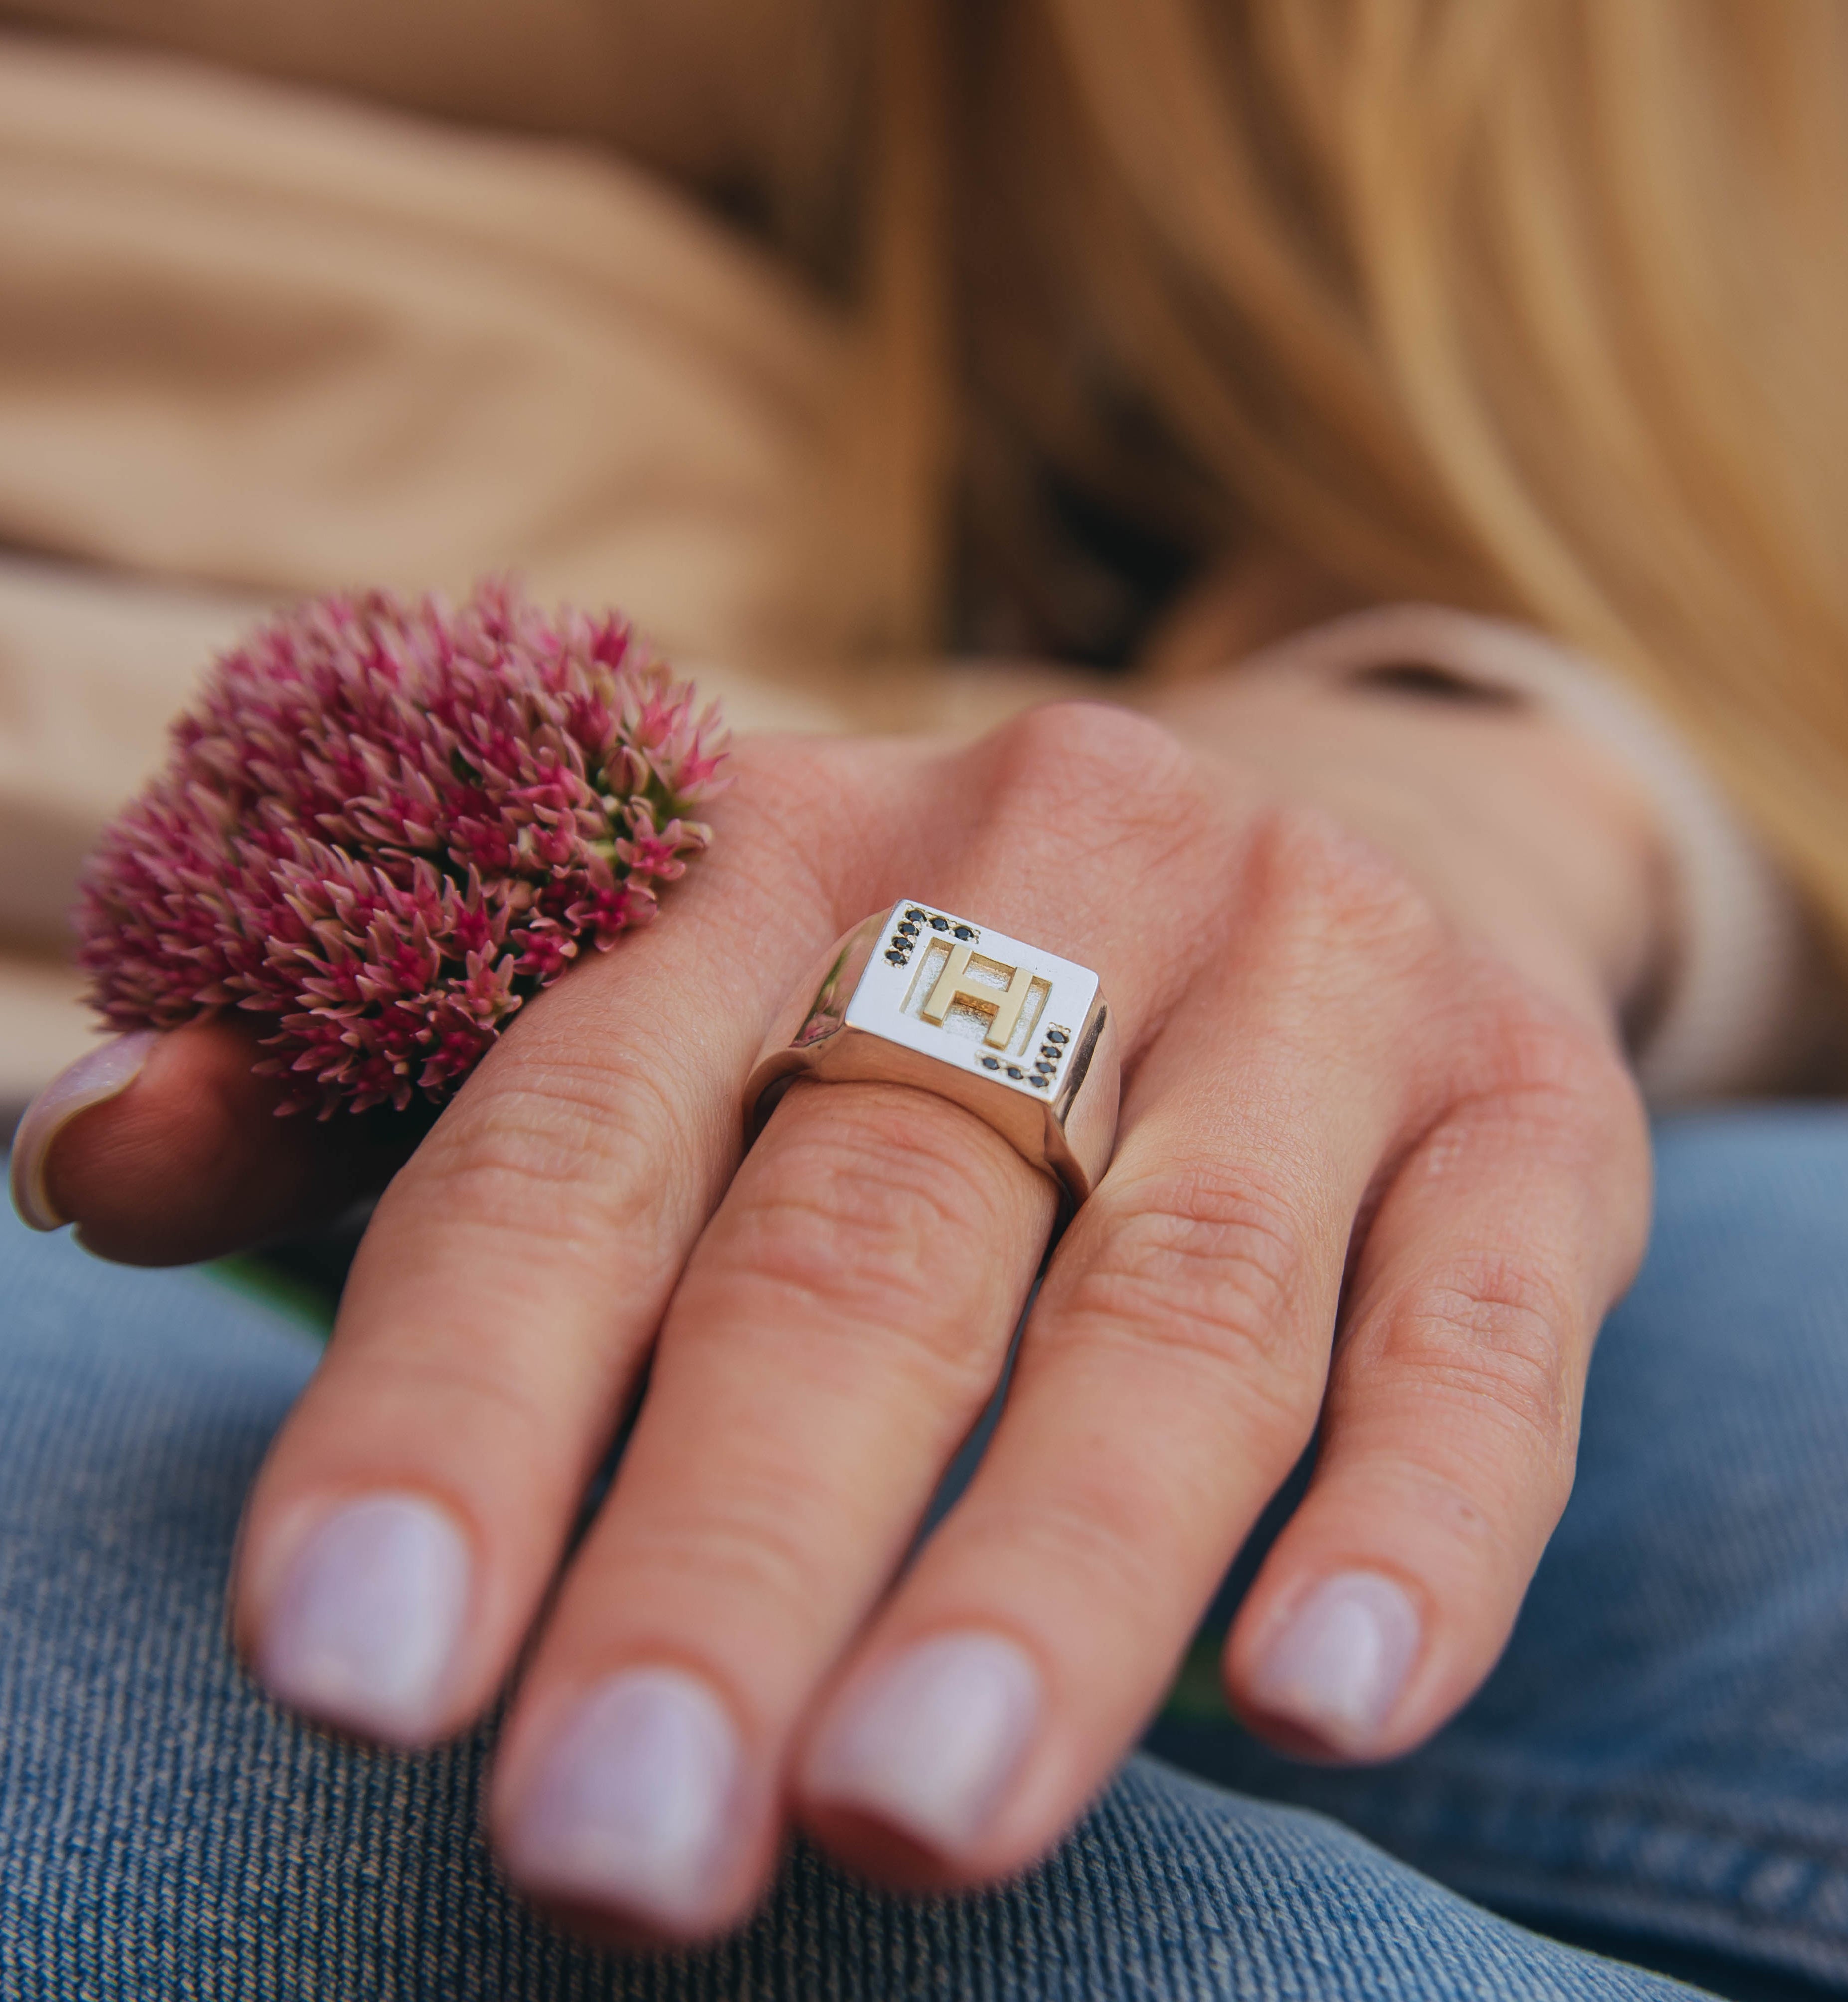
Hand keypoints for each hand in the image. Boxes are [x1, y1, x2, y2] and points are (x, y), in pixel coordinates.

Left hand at [22, 688, 1657, 1941]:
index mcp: (791, 850)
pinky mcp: (1524, 1103)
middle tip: (609, 1846)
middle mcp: (1060, 873)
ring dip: (1048, 1569)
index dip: (462, 1393)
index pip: (590, 1127)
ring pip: (1179, 1295)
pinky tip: (1326, 1707)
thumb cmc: (940, 970)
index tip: (352, 1658)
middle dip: (732, 1548)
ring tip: (912, 1811)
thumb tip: (89, 1154)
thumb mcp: (675, 983)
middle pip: (873, 1235)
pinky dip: (1415, 1518)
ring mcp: (1320, 986)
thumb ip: (390, 1087)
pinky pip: (1478, 1322)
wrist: (1330, 828)